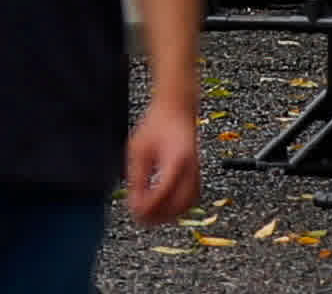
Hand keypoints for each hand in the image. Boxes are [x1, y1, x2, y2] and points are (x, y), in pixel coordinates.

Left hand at [127, 97, 202, 223]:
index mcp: (175, 161)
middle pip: (179, 204)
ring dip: (171, 214)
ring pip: (189, 205)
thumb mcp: (138, 149)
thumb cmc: (155, 126)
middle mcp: (190, 169)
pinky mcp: (197, 174)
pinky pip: (192, 198)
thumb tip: (134, 202)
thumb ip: (137, 176)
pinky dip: (179, 207)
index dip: (149, 206)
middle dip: (160, 216)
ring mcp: (197, 172)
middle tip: (141, 219)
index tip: (135, 212)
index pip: (163, 192)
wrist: (176, 111)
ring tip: (151, 217)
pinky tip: (164, 208)